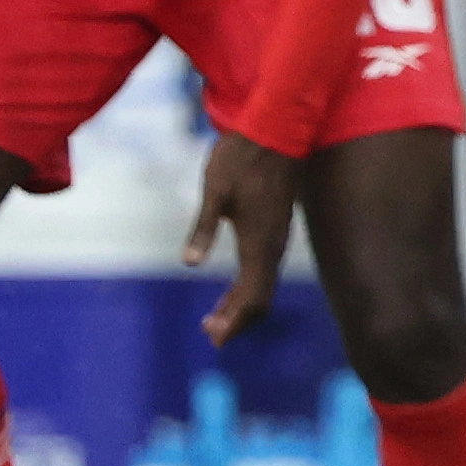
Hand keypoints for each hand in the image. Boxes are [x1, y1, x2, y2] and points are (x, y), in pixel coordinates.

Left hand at [181, 128, 300, 342]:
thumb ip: (202, 229)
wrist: (276, 129)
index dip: (234, 321)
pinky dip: (248, 285)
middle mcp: (273, 246)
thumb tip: (188, 263)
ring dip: (241, 304)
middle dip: (237, 320)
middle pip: (260, 298)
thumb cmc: (241, 158)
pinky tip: (232, 286)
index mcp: (259, 243)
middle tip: (211, 334)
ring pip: (263, 284)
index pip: (251, 298)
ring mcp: (278, 237)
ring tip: (216, 317)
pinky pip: (264, 268)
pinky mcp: (276, 227)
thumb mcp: (214, 192)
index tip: (213, 337)